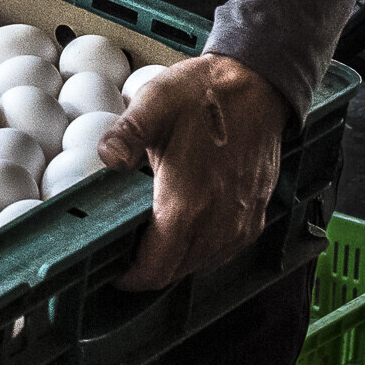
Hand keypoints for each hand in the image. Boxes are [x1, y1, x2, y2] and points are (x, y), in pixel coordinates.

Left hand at [94, 54, 288, 291]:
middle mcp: (217, 222)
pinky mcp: (255, 216)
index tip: (114, 270)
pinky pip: (224, 252)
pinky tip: (188, 229)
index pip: (155, 268)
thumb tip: (107, 157)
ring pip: (201, 266)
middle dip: (149, 270)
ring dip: (176, 261)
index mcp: (186, 203)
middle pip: (176, 272)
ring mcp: (240, 222)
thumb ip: (126, 134)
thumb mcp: (155, 103)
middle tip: (128, 251)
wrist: (258, 86)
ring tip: (154, 240)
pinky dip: (203, 251)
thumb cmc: (205, 94)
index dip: (131, 277)